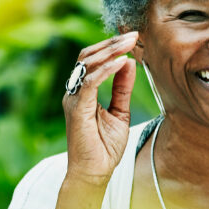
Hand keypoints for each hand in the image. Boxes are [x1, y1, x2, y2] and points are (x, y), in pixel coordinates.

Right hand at [61, 31, 137, 186]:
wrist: (94, 174)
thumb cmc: (104, 147)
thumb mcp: (119, 112)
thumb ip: (122, 88)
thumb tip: (129, 63)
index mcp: (83, 91)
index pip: (93, 60)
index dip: (111, 47)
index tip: (132, 38)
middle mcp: (75, 91)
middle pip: (88, 56)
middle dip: (111, 43)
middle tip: (134, 35)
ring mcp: (74, 99)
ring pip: (87, 64)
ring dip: (110, 51)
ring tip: (129, 43)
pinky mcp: (77, 109)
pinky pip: (90, 82)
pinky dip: (106, 70)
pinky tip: (121, 63)